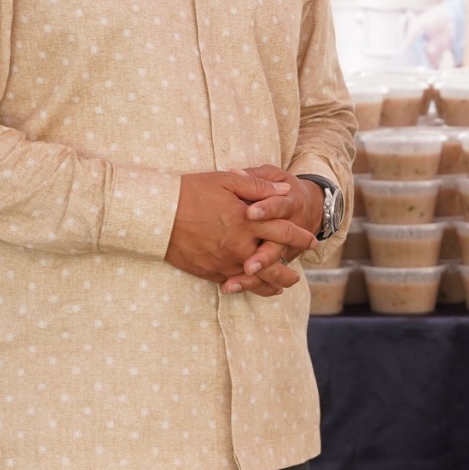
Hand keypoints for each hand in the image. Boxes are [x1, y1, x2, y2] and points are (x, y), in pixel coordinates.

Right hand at [164, 169, 320, 292]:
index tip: (312, 240)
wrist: (157, 213)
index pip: (283, 231)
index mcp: (247, 220)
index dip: (300, 237)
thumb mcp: (227, 180)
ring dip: (272, 285)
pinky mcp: (209, 271)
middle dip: (288, 272)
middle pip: (274, 263)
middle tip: (298, 276)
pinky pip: (234, 283)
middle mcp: (240, 244)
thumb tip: (284, 191)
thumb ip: (258, 187)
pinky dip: (247, 288)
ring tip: (282, 288)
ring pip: (256, 280)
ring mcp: (225, 261)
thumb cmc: (190, 191)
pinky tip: (253, 289)